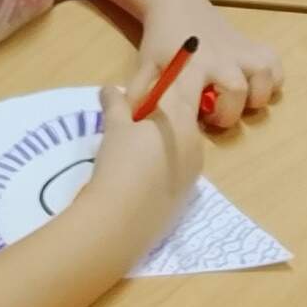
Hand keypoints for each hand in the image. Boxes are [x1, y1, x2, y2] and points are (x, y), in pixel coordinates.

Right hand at [85, 80, 202, 247]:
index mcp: (182, 116)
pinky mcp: (189, 190)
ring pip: (181, 140)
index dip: (156, 88)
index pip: (180, 85)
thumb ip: (116, 102)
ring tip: (130, 152)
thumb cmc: (120, 163)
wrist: (122, 220)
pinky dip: (163, 161)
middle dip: (157, 113)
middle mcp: (196, 138)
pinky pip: (180, 164)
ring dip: (161, 138)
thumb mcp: (114, 126)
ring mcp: (195, 166)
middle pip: (181, 113)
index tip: (131, 102)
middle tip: (127, 125)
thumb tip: (111, 88)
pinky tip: (140, 174)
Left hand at [131, 0, 283, 129]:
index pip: (200, 97)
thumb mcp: (145, 67)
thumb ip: (139, 95)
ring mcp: (242, 50)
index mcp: (194, 65)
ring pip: (266, 75)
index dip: (207, 117)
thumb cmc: (161, 42)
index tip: (198, 123)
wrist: (176, 5)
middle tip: (212, 113)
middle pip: (239, 90)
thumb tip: (135, 122)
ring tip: (238, 100)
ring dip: (256, 95)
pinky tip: (255, 85)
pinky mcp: (254, 47)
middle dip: (229, 112)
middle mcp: (222, 58)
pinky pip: (276, 65)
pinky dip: (272, 80)